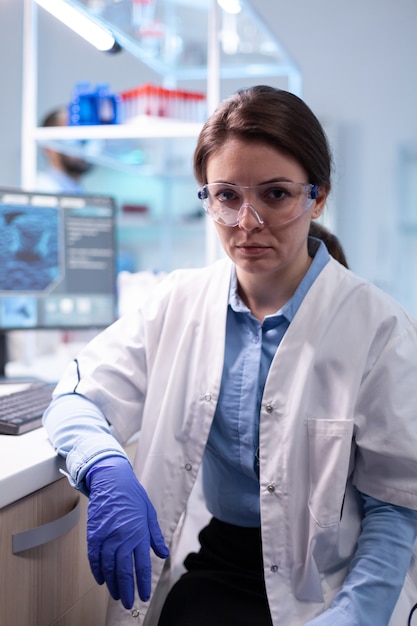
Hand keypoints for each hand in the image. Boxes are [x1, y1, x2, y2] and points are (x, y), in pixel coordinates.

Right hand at [86, 456, 168, 608]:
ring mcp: (106, 536)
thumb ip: (155, 536)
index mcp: (139, 532)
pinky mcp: (94, 534)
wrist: (111, 480)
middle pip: (124, 571)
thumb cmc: (132, 494)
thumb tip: (163, 553)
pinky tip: (101, 580)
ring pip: (108, 568)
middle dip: (127, 590)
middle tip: (128, 603)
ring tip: (116, 595)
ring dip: (112, 584)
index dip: (143, 583)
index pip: (142, 565)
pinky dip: (97, 571)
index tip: (143, 596)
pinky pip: (94, 558)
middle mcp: (122, 537)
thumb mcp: (149, 513)